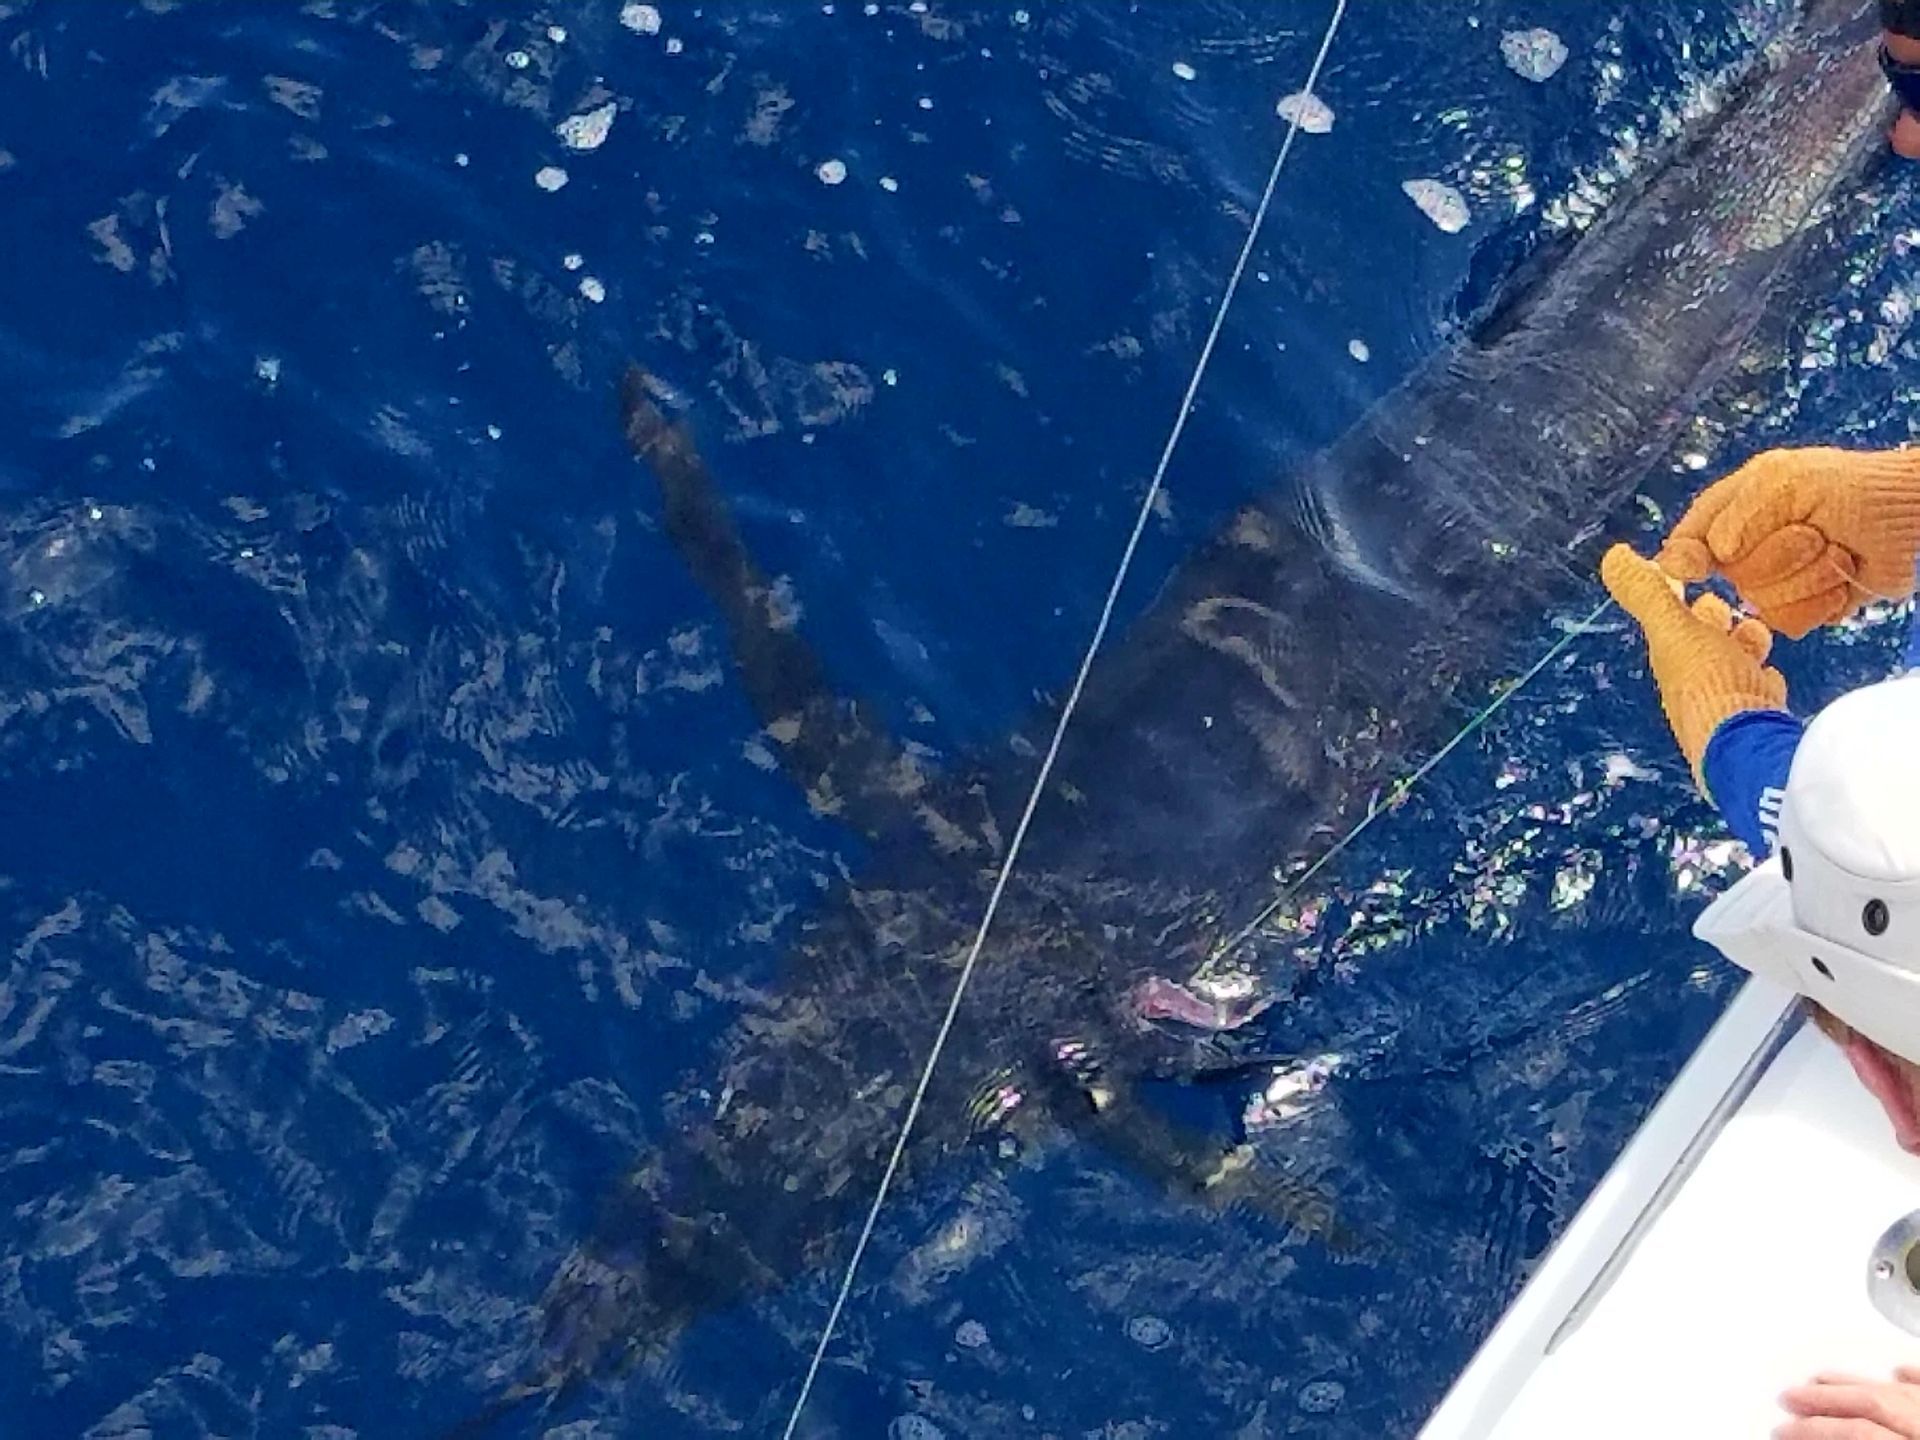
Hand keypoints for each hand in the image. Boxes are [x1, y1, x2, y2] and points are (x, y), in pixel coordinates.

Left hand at [1599, 545, 1786, 785]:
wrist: (1748, 749)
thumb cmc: (1711, 685)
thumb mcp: (1674, 629)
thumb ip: (1646, 594)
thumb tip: (1612, 555)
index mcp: (1670, 660)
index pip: (1669, 620)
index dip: (1674, 595)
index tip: (1681, 575)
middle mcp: (1691, 685)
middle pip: (1700, 644)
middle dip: (1709, 621)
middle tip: (1717, 605)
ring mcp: (1724, 706)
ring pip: (1731, 666)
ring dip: (1740, 646)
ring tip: (1754, 631)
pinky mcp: (1755, 724)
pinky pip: (1757, 696)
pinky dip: (1761, 681)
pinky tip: (1769, 679)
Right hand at [1655, 447, 1919, 637]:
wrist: (1911, 517)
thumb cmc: (1856, 488)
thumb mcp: (1786, 481)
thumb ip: (1736, 514)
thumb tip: (1707, 556)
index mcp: (1736, 509)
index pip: (1688, 540)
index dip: (1688, 558)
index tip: (1700, 566)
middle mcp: (1750, 546)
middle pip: (1732, 575)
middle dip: (1781, 556)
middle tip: (1813, 533)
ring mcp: (1775, 580)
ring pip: (1763, 602)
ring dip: (1810, 578)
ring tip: (1836, 553)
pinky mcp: (1802, 606)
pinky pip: (1789, 623)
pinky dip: (1823, 601)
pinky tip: (1842, 580)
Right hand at [1777, 1368, 1919, 1437]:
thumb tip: (1815, 1436)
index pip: (1856, 1432)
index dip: (1813, 1429)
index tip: (1785, 1431)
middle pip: (1872, 1401)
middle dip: (1824, 1398)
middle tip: (1790, 1397)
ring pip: (1898, 1390)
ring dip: (1855, 1383)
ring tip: (1822, 1380)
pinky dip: (1911, 1376)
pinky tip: (1896, 1372)